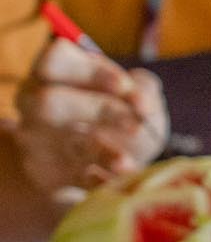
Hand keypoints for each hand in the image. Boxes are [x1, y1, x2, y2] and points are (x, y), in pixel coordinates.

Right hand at [15, 39, 166, 202]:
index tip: (124, 85)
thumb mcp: (136, 96)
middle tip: (136, 124)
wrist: (103, 163)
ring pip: (59, 142)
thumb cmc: (120, 116)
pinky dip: (100, 181)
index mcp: (54, 73)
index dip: (91, 71)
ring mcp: (38, 140)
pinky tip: (122, 179)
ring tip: (129, 163)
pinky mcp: (48, 174)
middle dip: (98, 110)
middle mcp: (36, 103)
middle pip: (50, 100)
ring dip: (101, 153)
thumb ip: (143, 89)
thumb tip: (143, 101)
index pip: (56, 60)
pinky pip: (71, 178)